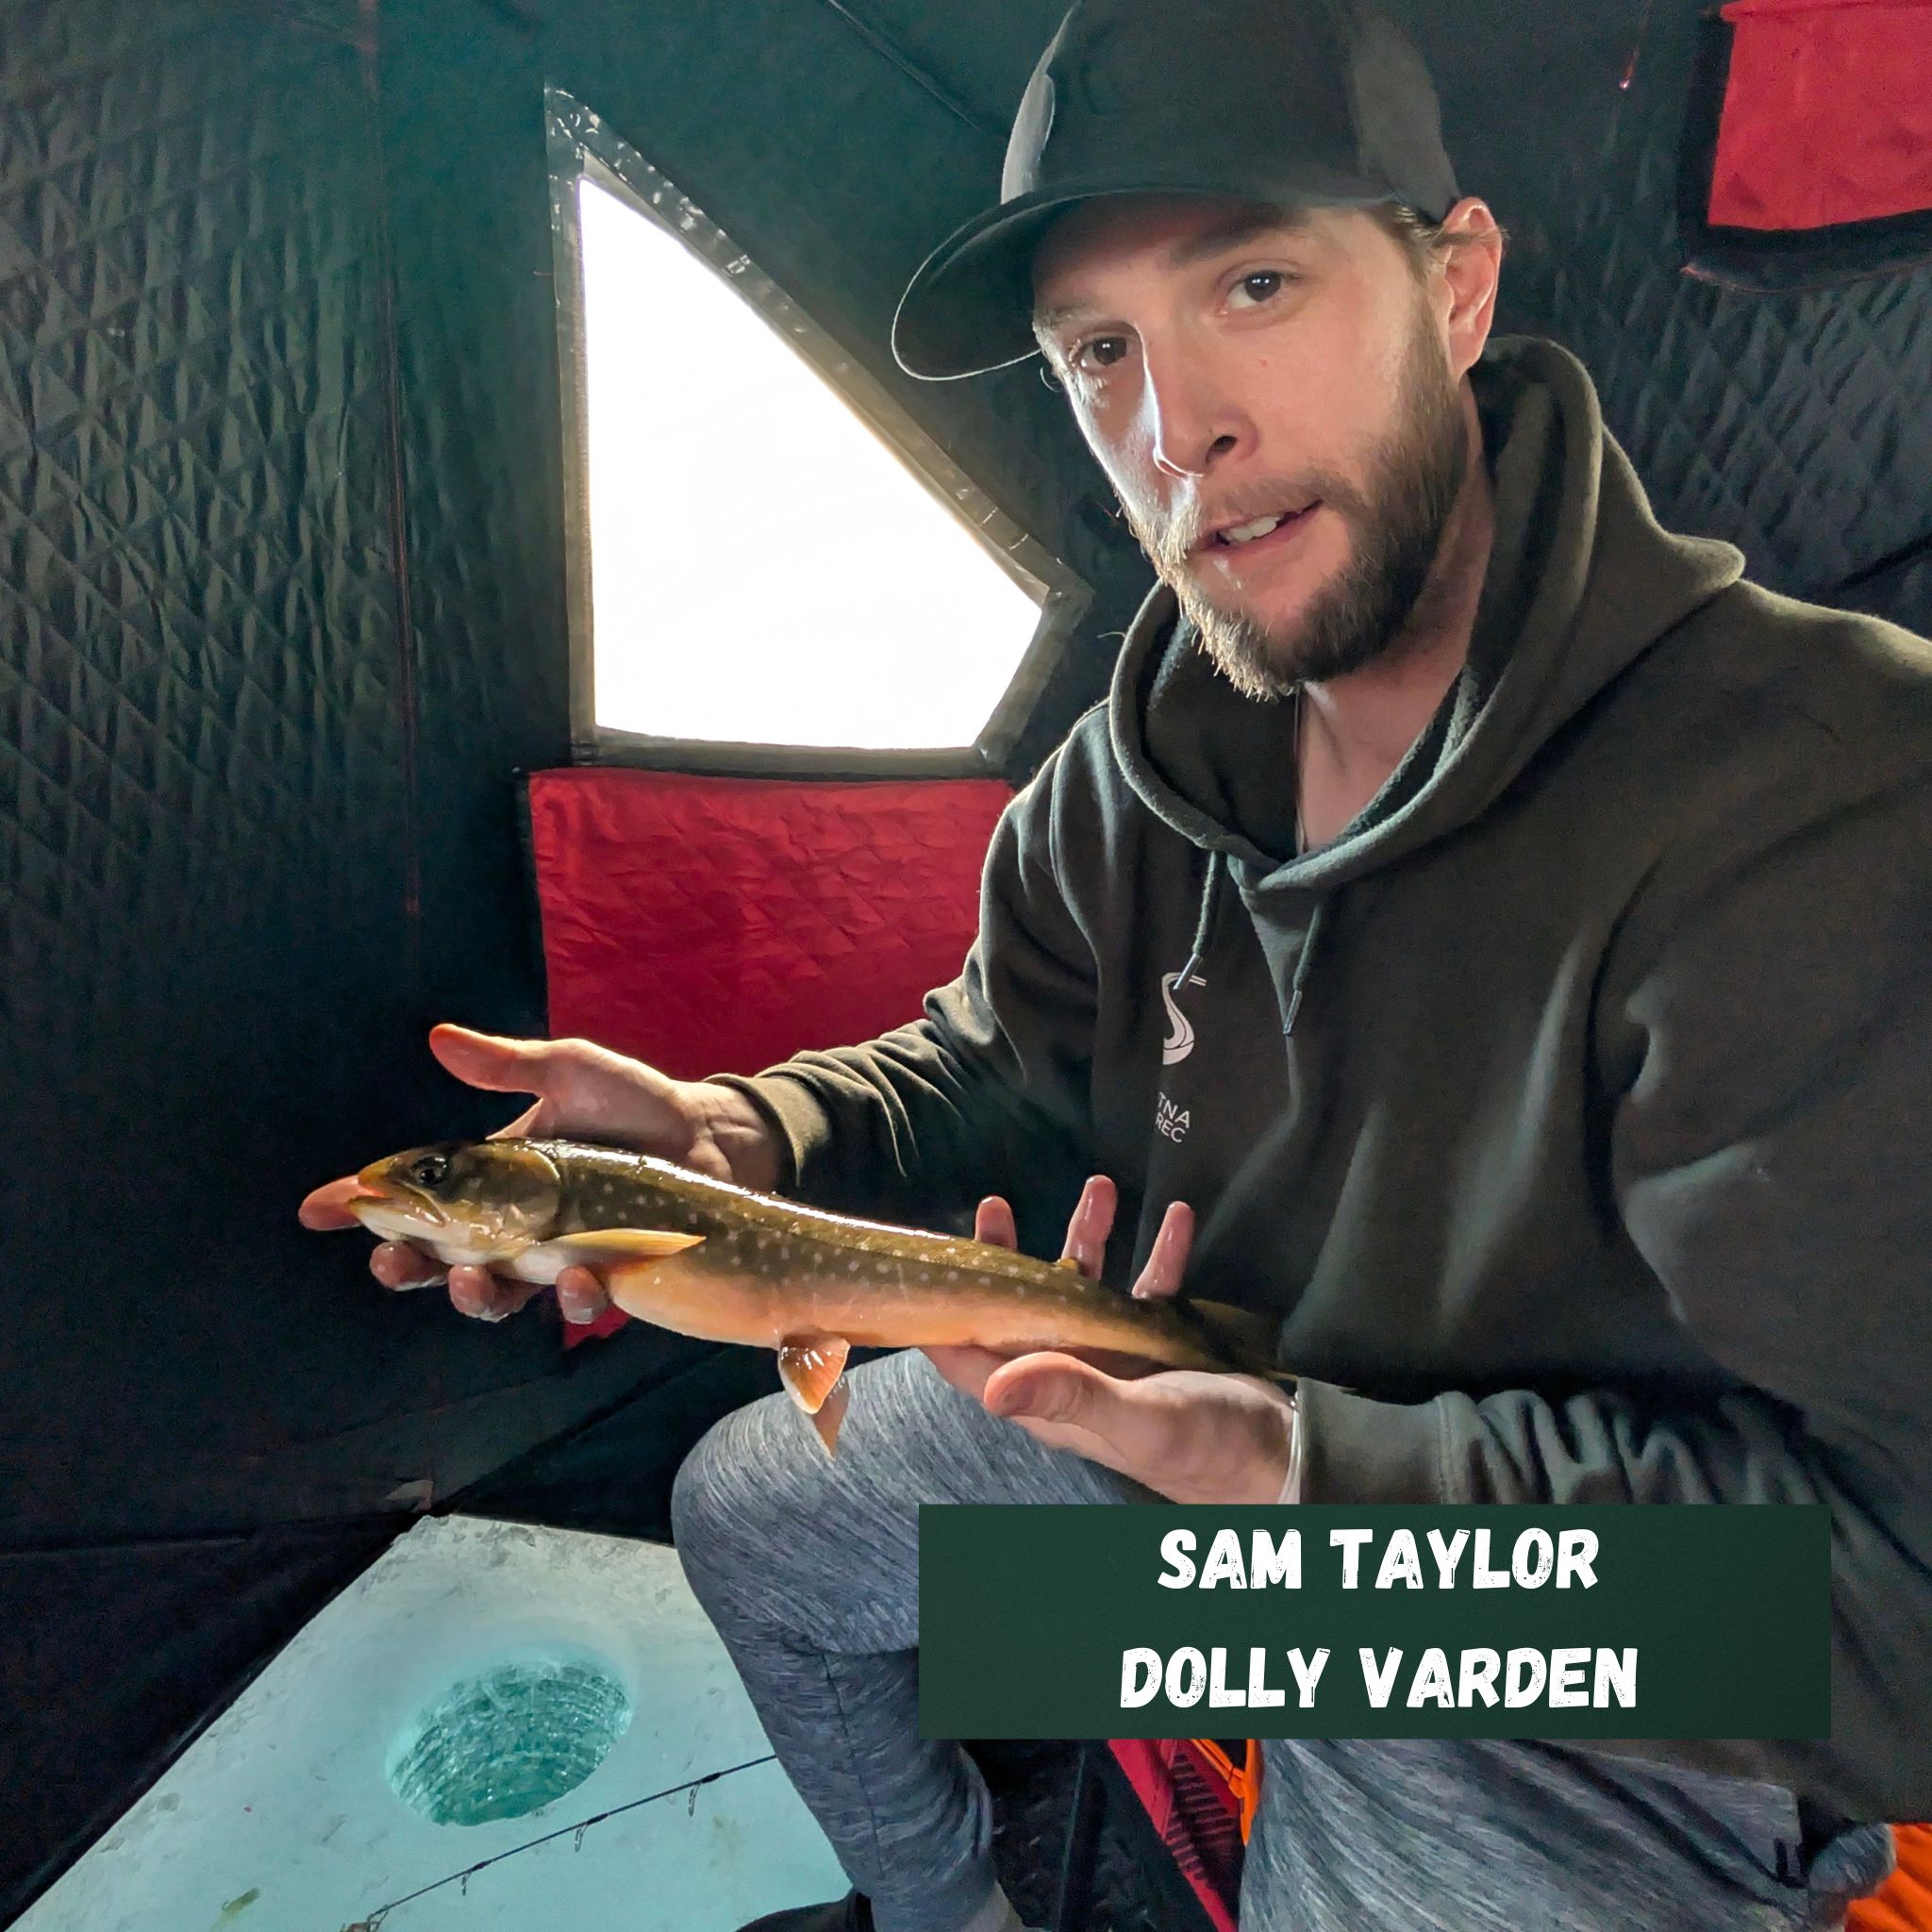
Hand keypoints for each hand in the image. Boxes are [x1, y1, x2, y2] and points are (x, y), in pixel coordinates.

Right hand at [297, 1023, 781, 1323]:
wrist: (708, 1134)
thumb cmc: (632, 1101)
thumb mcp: (569, 1070)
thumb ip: (507, 1066)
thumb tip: (439, 1039)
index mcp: (489, 1175)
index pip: (412, 1193)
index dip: (360, 1206)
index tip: (318, 1210)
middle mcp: (511, 1223)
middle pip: (436, 1261)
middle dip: (404, 1267)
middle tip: (392, 1262)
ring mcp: (554, 1255)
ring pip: (495, 1296)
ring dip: (474, 1297)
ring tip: (472, 1280)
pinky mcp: (603, 1274)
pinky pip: (573, 1303)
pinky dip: (570, 1298)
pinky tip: (580, 1278)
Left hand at [922, 1177, 1296, 1505]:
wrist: (1281, 1461)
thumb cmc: (1205, 1450)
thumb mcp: (1137, 1421)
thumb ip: (1071, 1395)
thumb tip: (990, 1386)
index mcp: (1051, 1400)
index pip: (972, 1359)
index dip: (943, 1318)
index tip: (928, 1266)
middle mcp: (1073, 1372)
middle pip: (1020, 1309)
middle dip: (1009, 1256)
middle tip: (997, 1205)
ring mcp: (1115, 1356)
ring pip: (1086, 1286)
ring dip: (1093, 1237)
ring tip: (1102, 1186)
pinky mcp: (1159, 1343)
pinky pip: (1150, 1287)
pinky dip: (1160, 1253)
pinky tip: (1176, 1216)